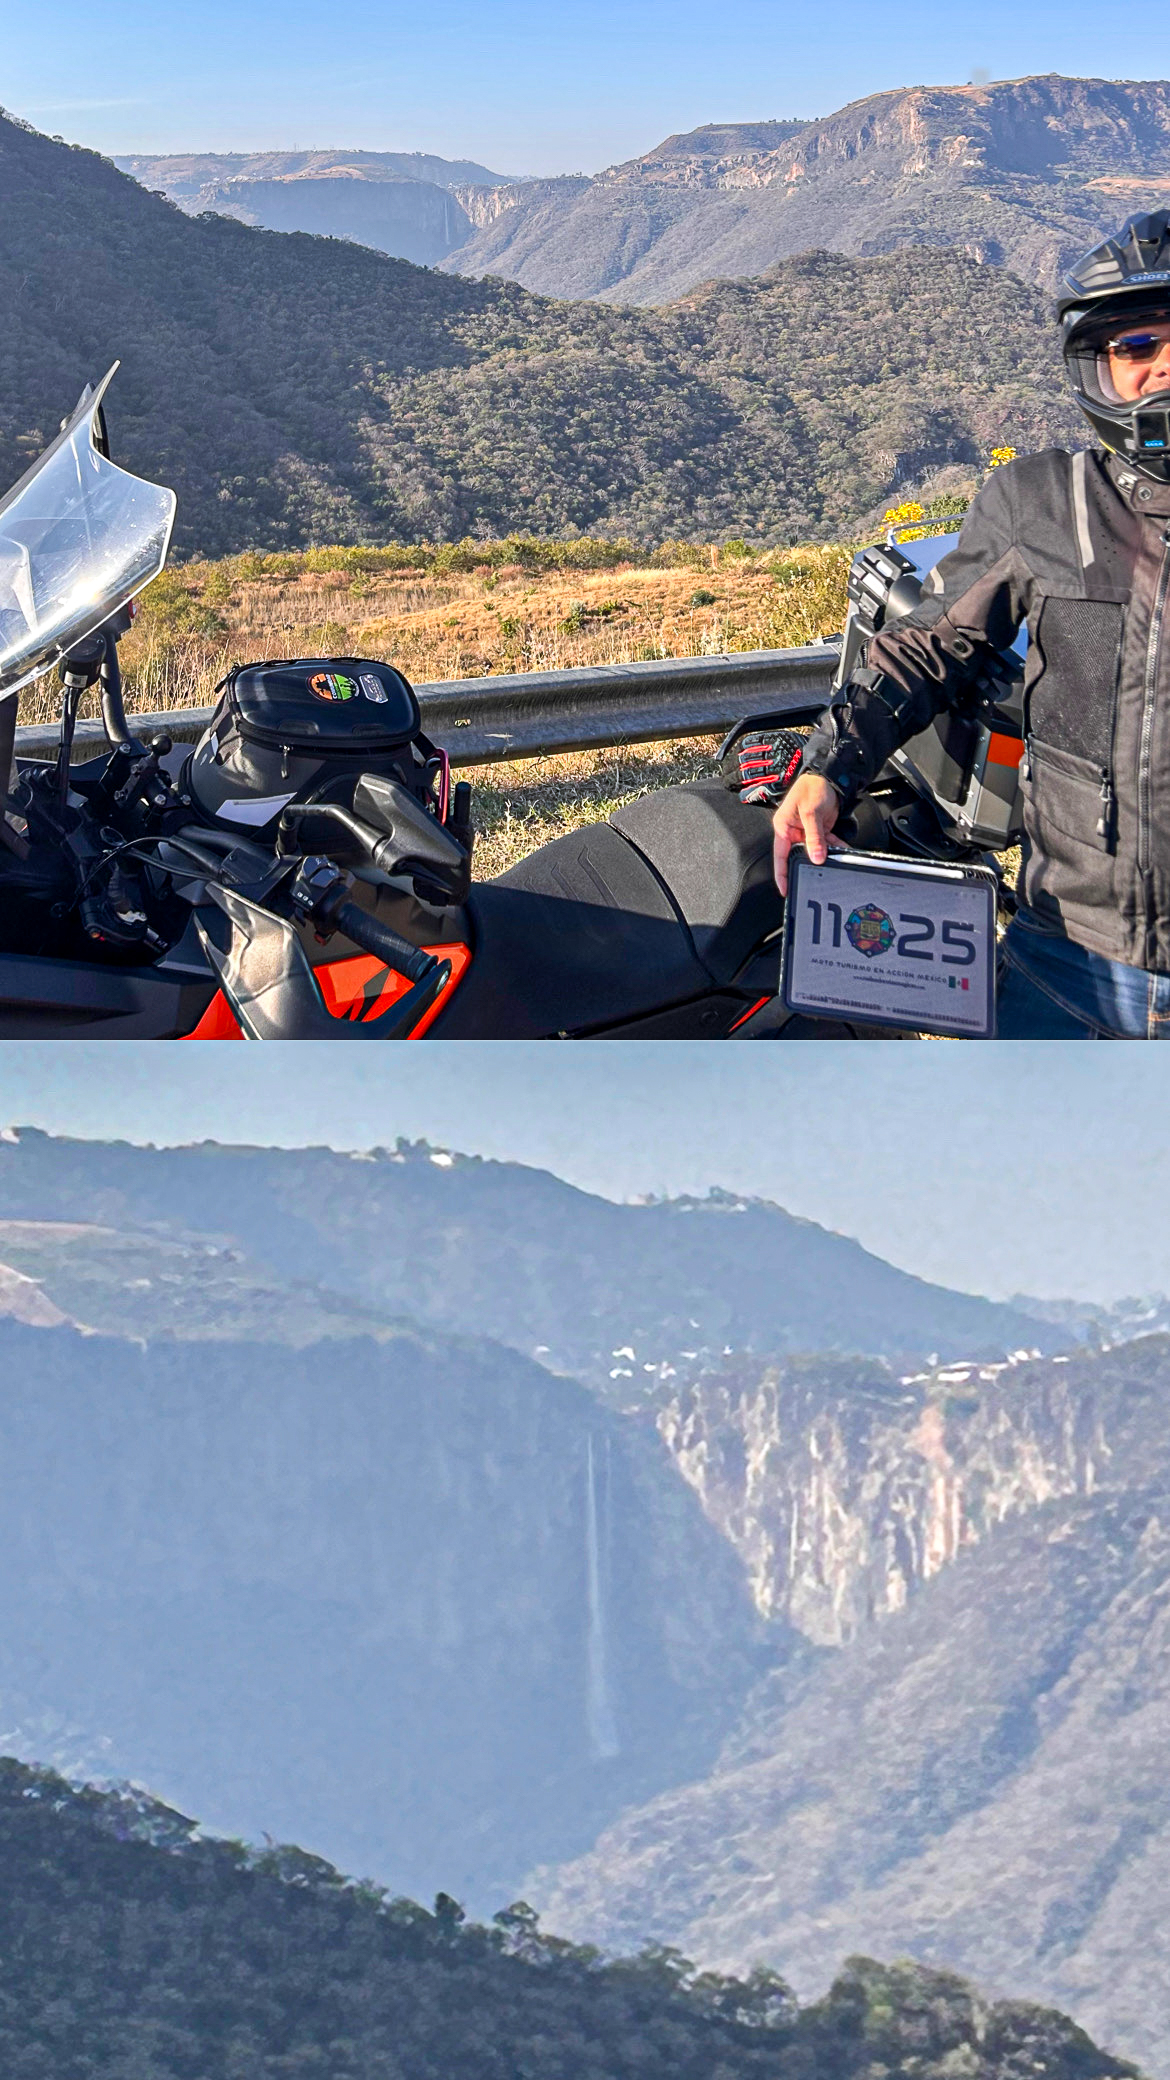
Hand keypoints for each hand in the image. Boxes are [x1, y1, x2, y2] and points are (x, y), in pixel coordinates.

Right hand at [772, 773, 843, 895]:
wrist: (828, 776)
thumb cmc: (811, 788)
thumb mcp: (811, 813)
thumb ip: (814, 837)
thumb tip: (816, 858)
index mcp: (784, 828)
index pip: (780, 856)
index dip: (781, 875)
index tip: (785, 890)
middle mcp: (793, 832)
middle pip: (798, 855)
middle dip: (807, 866)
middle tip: (814, 880)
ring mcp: (807, 831)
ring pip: (815, 851)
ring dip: (825, 856)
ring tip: (833, 866)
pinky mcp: (820, 830)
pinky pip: (826, 843)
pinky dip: (835, 847)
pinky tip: (843, 852)